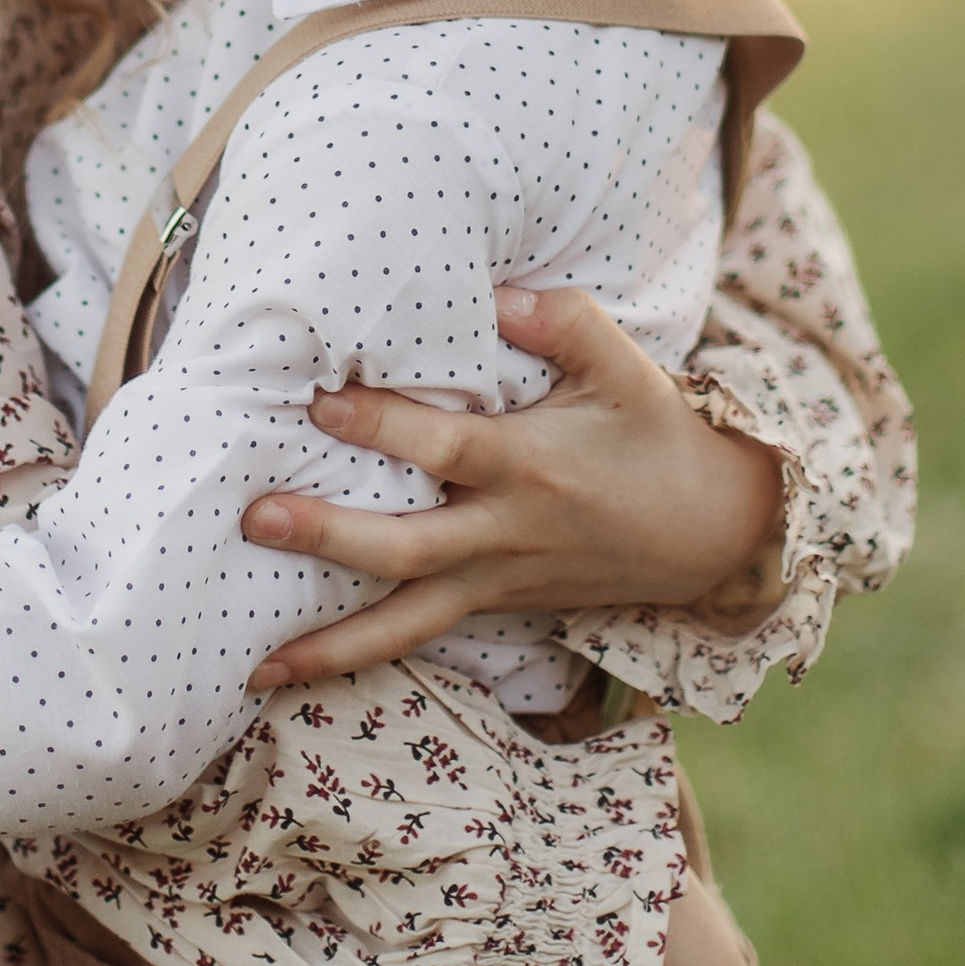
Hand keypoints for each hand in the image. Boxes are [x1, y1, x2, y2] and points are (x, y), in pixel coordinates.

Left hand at [241, 284, 782, 687]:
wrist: (708, 532)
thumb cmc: (655, 435)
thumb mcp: (626, 368)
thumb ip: (565, 321)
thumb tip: (497, 294)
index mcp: (532, 466)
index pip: (448, 447)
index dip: (385, 426)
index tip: (321, 401)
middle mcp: (507, 532)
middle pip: (410, 548)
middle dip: (330, 537)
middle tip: (257, 519)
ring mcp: (496, 579)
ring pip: (407, 621)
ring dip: (331, 644)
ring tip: (256, 662)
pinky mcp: (492, 603)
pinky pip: (419, 635)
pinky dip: (357, 657)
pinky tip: (290, 671)